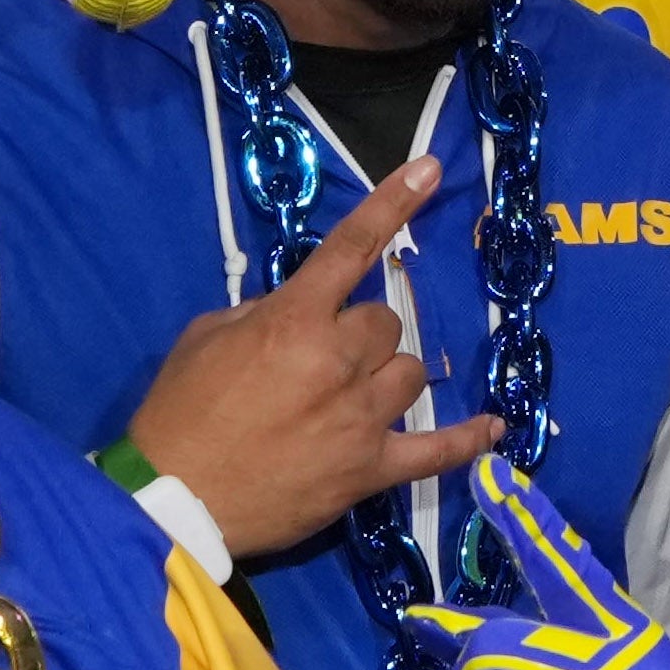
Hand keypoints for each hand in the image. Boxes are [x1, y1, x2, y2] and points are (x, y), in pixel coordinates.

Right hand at [124, 158, 501, 555]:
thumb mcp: (205, 337)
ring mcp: (361, 417)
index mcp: (294, 319)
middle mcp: (337, 359)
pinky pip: (437, 450)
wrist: (175, 500)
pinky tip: (494, 428)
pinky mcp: (371, 469)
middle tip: (321, 363)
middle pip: (385, 322)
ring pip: (410, 372)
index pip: (352, 247)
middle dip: (360, 333)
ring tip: (352, 399)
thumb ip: (259, 313)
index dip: (393, 203)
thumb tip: (295, 308)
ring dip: (387, 377)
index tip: (430, 170)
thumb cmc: (179, 413)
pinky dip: (468, 439)